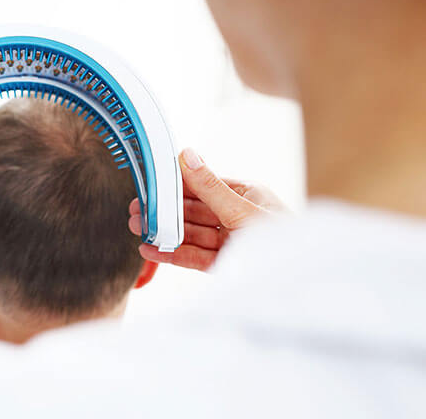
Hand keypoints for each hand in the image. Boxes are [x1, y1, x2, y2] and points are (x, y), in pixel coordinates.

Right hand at [128, 148, 284, 270]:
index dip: (177, 185)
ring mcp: (231, 242)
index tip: (151, 184)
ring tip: (138, 229)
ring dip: (165, 232)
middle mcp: (238, 217)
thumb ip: (210, 187)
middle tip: (137, 210)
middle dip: (164, 211)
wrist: (303, 285)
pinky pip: (195, 256)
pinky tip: (152, 250)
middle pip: (194, 212)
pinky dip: (173, 254)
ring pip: (192, 235)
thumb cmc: (285, 242)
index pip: (205, 185)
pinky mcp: (226, 265)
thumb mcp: (244, 210)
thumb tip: (187, 156)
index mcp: (248, 195)